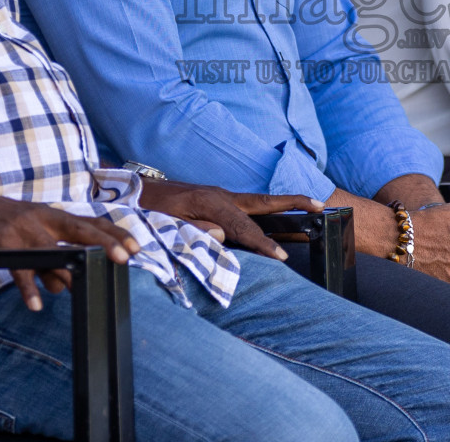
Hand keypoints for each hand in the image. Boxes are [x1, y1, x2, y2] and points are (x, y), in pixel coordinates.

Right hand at [0, 193, 139, 310]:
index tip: (136, 247)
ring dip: (65, 272)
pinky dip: (28, 288)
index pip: (90, 222)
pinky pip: (19, 270)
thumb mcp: (34, 229)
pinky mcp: (2, 246)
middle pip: (79, 230)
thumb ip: (51, 256)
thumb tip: (65, 285)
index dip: (113, 234)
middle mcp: (43, 220)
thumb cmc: (6, 222)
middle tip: (124, 258)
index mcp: (54, 215)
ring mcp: (23, 232)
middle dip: (103, 243)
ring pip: (51, 252)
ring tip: (77, 287)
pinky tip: (35, 305)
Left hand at [139, 179, 321, 260]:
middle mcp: (220, 195)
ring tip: (310, 208)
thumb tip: (223, 235)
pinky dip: (265, 210)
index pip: (245, 228)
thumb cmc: (147, 212)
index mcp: (211, 202)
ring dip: (284, 204)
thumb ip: (194, 231)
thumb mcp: (166, 226)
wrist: (129, 193)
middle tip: (320, 205)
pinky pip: (246, 206)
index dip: (264, 244)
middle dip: (292, 203)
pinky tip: (274, 219)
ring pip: (257, 202)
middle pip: (263, 201)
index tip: (283, 257)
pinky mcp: (214, 199)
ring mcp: (219, 195)